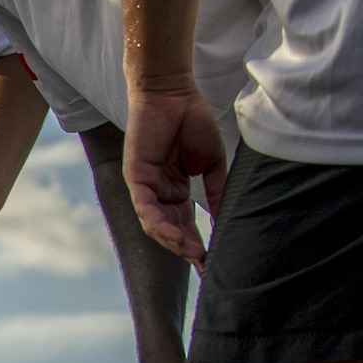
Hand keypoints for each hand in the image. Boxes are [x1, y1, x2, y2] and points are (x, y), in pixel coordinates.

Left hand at [122, 82, 224, 264]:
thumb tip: (227, 219)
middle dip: (188, 251)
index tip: (214, 266)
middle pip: (171, 230)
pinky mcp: (135, 178)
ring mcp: (145, 187)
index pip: (186, 225)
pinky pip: (146, 207)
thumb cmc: (191, 123)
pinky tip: (175, 237)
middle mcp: (158, 194)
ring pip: (157, 224)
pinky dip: (160, 224)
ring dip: (176, 242)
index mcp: (175, 192)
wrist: (173, 93)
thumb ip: (217, 191)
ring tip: (195, 255)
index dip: (199, 246)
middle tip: (207, 269)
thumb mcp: (211, 164)